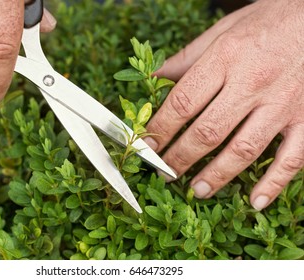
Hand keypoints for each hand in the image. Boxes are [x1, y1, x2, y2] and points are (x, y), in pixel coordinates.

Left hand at [145, 0, 303, 209]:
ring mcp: (283, 103)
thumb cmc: (266, 21)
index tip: (146, 146)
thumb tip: (154, 78)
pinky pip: (291, 158)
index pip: (183, 103)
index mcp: (226, 59)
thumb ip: (186, 58)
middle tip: (165, 173)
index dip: (160, 130)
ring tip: (196, 191)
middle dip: (180, 158)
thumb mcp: (221, 30)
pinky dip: (273, 183)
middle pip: (208, 132)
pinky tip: (256, 202)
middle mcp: (252, 83)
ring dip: (217, 176)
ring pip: (244, 150)